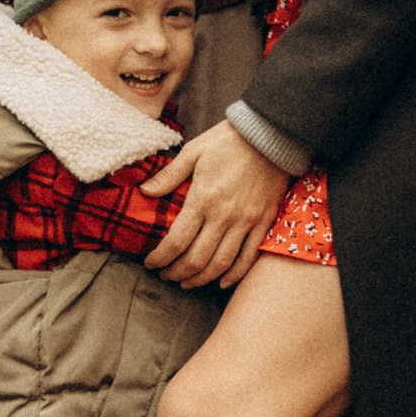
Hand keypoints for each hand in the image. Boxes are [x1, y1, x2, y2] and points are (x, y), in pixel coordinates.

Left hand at [140, 123, 288, 287]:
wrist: (270, 134)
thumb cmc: (229, 140)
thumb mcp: (194, 151)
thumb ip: (170, 175)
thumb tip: (145, 191)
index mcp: (203, 198)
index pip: (177, 240)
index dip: (160, 258)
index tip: (150, 263)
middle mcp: (224, 215)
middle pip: (196, 259)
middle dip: (176, 273)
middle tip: (165, 276)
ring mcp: (247, 221)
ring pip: (221, 264)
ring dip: (201, 279)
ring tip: (187, 282)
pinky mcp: (264, 222)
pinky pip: (249, 257)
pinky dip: (234, 275)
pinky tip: (221, 282)